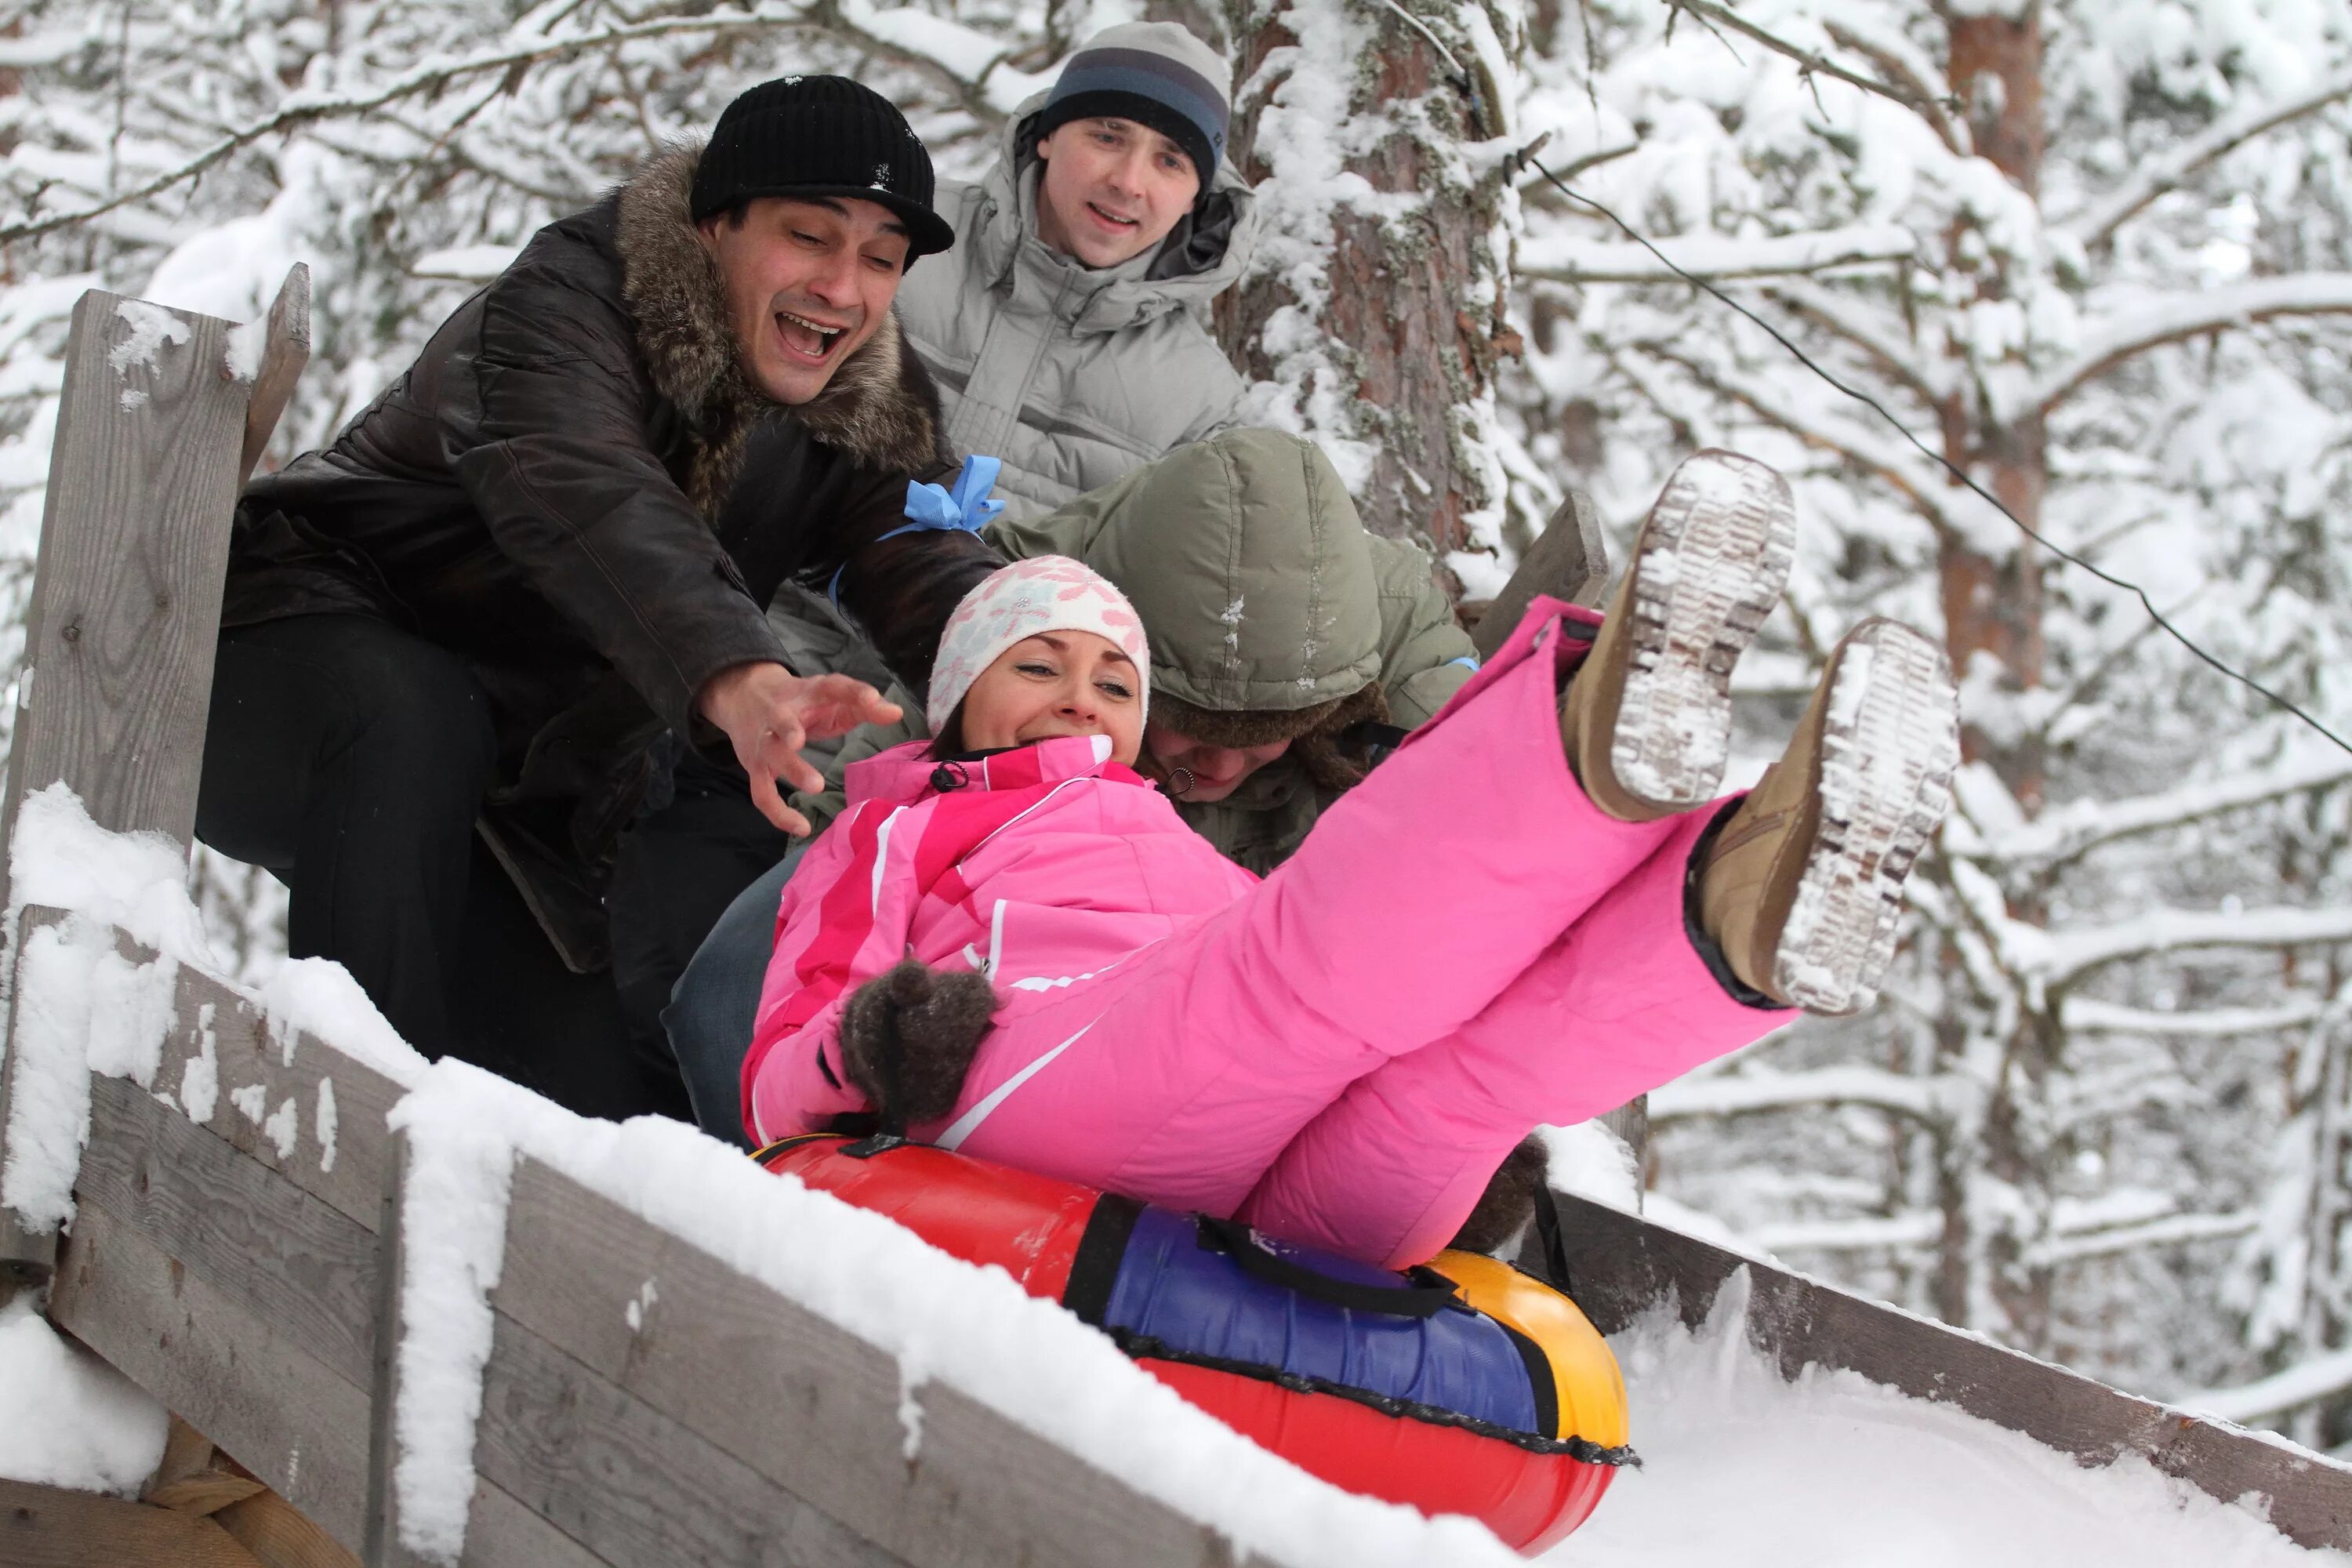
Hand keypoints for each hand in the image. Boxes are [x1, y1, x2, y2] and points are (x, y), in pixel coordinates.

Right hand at [697, 661, 900, 834]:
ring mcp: (764, 741)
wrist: (743, 695)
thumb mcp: (832, 697)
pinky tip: (802, 828)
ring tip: (816, 787)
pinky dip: (778, 813)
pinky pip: (762, 792)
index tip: (872, 700)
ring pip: (770, 755)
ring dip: (789, 769)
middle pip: (781, 720)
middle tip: (800, 742)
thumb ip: (864, 705)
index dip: (852, 691)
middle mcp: (779, 714)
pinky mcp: (754, 766)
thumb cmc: (801, 701)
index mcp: (807, 692)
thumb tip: (896, 713)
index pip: (831, 686)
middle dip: (789, 730)